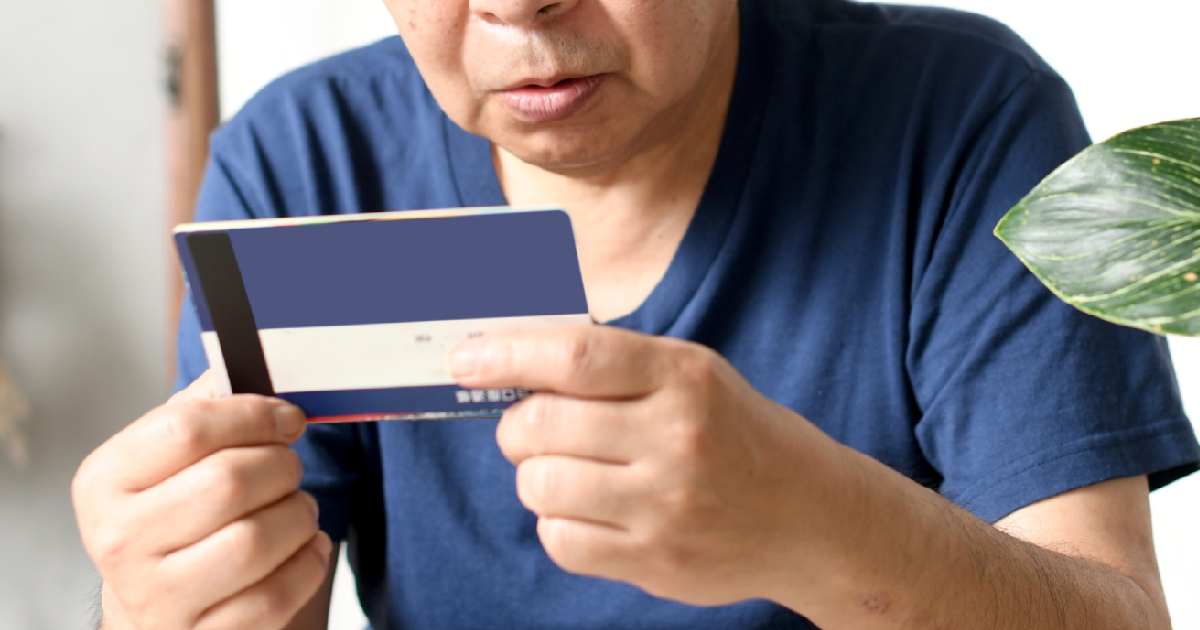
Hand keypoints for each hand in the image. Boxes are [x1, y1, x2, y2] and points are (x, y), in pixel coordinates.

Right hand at [72, 370, 331, 629]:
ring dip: (298, 515)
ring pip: (256, 539)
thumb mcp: (166, 459)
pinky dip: (306, 563)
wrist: (155, 606)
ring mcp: (157, 596)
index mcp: (106, 482)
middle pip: (228, 482)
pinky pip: (274, 595)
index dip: (254, 415)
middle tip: (289, 467)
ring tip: (296, 508)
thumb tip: (241, 370)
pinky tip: (304, 547)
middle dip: (281, 466)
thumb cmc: (172, 517)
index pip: (188, 427)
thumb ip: (202, 410)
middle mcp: (121, 541)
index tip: (287, 418)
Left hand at [448, 326, 851, 606]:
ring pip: (541, 486)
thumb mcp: (691, 376)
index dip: (506, 354)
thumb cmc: (734, 433)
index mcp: (684, 376)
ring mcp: (667, 505)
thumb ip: (613, 367)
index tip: (464, 358)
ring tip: (566, 472)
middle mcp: (677, 437)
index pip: (574, 356)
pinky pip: (561, 540)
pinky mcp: (657, 561)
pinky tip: (587, 511)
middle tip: (528, 428)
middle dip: (515, 426)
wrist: (810, 516)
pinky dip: (557, 524)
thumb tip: (510, 361)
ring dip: (535, 477)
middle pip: (543, 424)